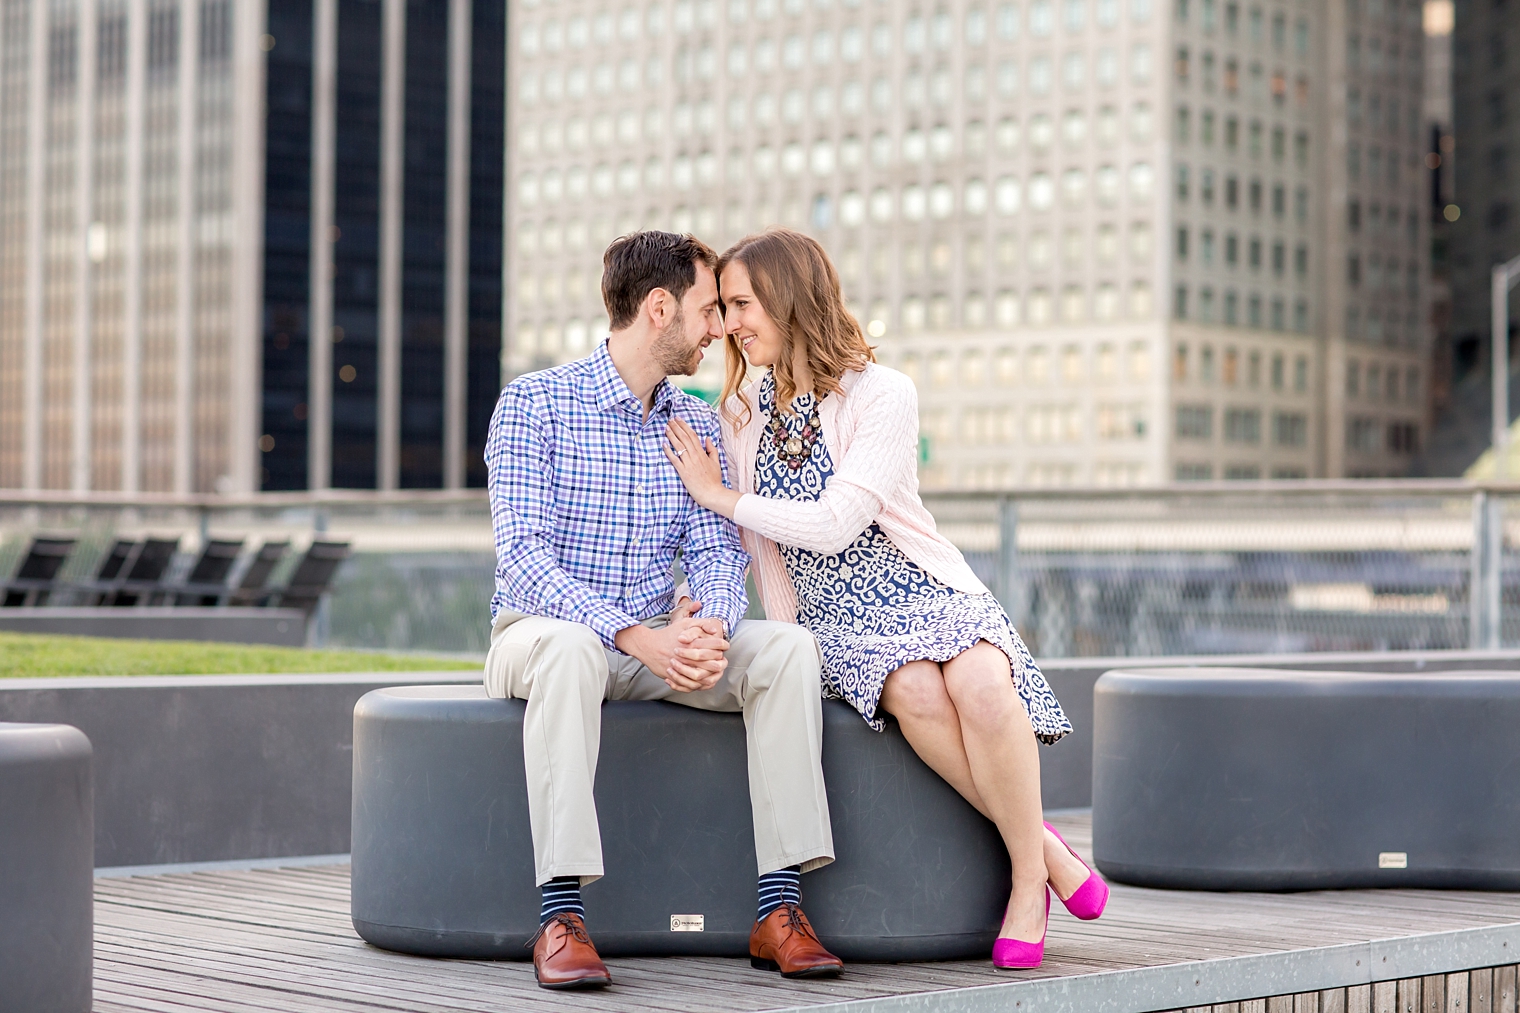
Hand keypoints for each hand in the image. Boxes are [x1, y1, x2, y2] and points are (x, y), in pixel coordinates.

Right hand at [615, 615, 729, 692]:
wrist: (649, 646)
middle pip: (713, 664)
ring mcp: (682, 669)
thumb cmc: (668, 634)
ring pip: (704, 678)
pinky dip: (699, 685)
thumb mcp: (684, 623)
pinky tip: (703, 680)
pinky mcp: (676, 677)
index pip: (716, 646)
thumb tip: (715, 629)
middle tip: (722, 661)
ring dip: (712, 675)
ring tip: (715, 671)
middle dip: (721, 663)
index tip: (725, 646)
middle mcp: (689, 657)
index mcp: (693, 643)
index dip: (723, 645)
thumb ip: (701, 623)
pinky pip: (692, 686)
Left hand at [664, 417, 740, 517]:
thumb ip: (711, 450)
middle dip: (677, 428)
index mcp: (702, 453)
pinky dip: (669, 451)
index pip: (692, 436)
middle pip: (684, 438)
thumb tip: (707, 438)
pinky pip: (674, 460)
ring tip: (666, 428)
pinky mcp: (683, 472)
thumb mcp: (716, 462)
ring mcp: (689, 464)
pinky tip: (664, 444)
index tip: (679, 419)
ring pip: (679, 446)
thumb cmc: (714, 480)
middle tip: (670, 420)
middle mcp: (695, 456)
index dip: (685, 426)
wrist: (712, 493)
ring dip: (672, 436)